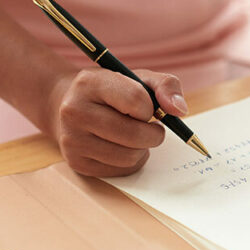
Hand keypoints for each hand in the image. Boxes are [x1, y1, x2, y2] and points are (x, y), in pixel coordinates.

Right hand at [48, 68, 187, 176]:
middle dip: (153, 134)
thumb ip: (166, 86)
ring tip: (135, 136)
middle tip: (152, 128)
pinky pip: (121, 171)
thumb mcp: (138, 78)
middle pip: (134, 135)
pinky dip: (131, 161)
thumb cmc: (113, 91)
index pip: (136, 100)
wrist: (69, 105)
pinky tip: (122, 147)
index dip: (151, 107)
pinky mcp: (76, 163)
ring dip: (143, 149)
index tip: (147, 108)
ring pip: (129, 157)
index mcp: (90, 83)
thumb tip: (180, 110)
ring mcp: (72, 140)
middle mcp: (74, 111)